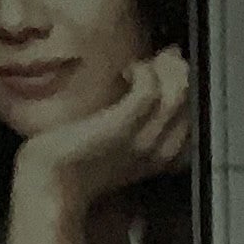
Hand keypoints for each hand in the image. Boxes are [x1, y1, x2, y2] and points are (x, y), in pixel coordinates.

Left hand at [10, 47, 193, 223]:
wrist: (50, 186)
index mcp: (160, 158)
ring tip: (147, 63)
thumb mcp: (114, 144)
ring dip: (166, 68)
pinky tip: (129, 71)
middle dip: (180, 72)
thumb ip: (134, 123)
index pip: (194, 116)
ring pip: (177, 94)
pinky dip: (145, 73)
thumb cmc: (75, 165)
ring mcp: (142, 140)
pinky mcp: (121, 127)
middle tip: (162, 58)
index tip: (170, 69)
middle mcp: (158, 151)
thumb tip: (149, 85)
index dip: (186, 86)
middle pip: (191, 102)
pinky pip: (149, 92)